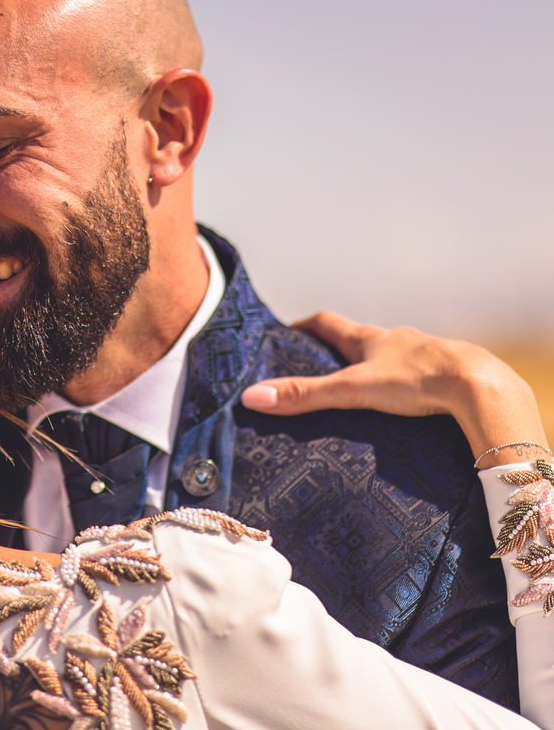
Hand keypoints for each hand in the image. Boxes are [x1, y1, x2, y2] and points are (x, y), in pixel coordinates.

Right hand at [239, 311, 548, 467]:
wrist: (478, 385)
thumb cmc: (416, 380)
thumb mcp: (351, 389)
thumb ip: (304, 395)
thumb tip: (252, 396)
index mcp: (368, 339)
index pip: (326, 323)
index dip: (304, 327)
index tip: (286, 332)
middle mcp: (395, 340)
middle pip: (358, 340)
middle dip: (336, 351)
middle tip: (316, 368)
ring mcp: (423, 355)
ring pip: (390, 358)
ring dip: (373, 369)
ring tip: (359, 393)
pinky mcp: (444, 376)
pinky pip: (417, 376)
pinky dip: (403, 385)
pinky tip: (403, 406)